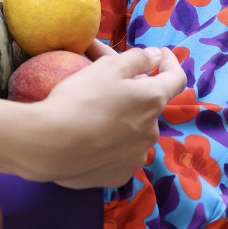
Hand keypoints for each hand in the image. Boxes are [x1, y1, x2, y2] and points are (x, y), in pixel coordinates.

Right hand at [29, 43, 186, 188]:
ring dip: (124, 121)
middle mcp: (152, 130)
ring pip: (135, 132)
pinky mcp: (120, 174)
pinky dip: (112, 145)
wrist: (51, 145)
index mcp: (153, 100)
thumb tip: (155, 57)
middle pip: (150, 106)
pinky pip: (121, 154)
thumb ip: (137, 58)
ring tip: (96, 114)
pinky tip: (92, 140)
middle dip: (136, 94)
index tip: (159, 54)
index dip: (169, 62)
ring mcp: (137, 156)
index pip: (176, 78)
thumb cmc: (81, 99)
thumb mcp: (107, 67)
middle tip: (109, 85)